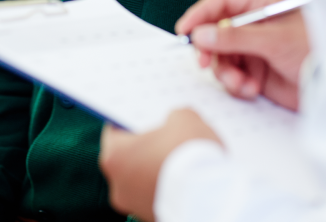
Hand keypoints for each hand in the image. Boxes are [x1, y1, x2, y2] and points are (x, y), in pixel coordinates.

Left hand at [99, 109, 221, 221]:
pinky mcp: (153, 218)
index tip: (143, 115)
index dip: (131, 121)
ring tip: (181, 158)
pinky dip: (168, 188)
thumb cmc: (190, 154)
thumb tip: (176, 121)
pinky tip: (187, 178)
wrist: (211, 197)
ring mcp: (134, 206)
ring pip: (142, 180)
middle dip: (146, 147)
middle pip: (129, 157)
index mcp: (114, 156)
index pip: (115, 131)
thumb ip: (174, 116)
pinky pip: (158, 196)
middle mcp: (117, 185)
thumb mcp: (184, 118)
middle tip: (165, 135)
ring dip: (157, 170)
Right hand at [175, 0, 308, 110]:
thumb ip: (235, 37)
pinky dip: (237, 85)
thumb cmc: (315, 52)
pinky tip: (253, 89)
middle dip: (209, 50)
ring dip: (226, 73)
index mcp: (260, 4)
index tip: (185, 30)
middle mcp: (253, 25)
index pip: (220, 2)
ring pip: (220, 58)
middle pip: (213, 31)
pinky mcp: (253, 71)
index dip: (200, 14)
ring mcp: (252, 49)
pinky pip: (231, 76)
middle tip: (205, 63)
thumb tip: (201, 34)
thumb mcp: (274, 40)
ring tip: (242, 84)